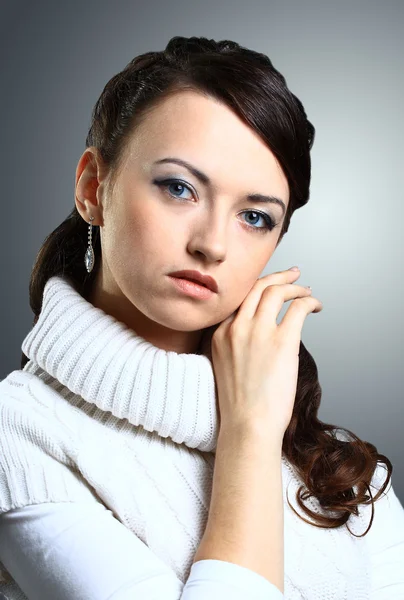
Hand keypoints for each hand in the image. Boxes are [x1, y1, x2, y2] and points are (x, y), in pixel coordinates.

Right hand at [210, 268, 322, 442]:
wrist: (247, 425)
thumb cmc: (240, 406)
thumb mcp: (225, 367)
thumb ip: (235, 345)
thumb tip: (261, 335)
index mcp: (219, 334)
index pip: (239, 298)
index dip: (258, 287)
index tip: (270, 285)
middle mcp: (235, 327)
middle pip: (256, 287)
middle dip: (278, 276)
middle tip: (293, 274)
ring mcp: (257, 332)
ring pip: (276, 291)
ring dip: (295, 287)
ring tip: (306, 290)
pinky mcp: (281, 341)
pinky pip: (298, 308)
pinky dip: (309, 301)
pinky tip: (315, 306)